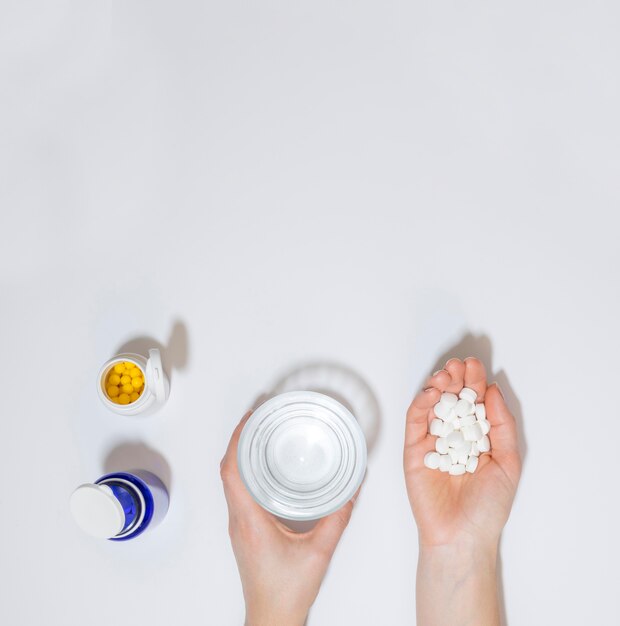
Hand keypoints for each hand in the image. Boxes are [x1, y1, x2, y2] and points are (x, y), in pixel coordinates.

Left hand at [221, 412, 359, 625]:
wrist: (271, 617)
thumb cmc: (286, 591)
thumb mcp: (319, 553)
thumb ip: (337, 520)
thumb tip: (351, 491)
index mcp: (250, 520)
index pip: (232, 471)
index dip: (236, 440)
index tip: (249, 420)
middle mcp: (239, 519)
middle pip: (228, 470)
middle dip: (238, 440)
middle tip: (257, 420)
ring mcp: (239, 524)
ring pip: (232, 481)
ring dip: (241, 456)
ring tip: (260, 437)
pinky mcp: (244, 529)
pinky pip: (239, 492)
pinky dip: (247, 472)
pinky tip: (264, 468)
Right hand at [404, 358, 520, 625]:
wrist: (463, 536)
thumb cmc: (488, 506)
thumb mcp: (508, 462)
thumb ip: (502, 426)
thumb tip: (493, 392)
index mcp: (476, 437)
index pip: (473, 403)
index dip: (474, 382)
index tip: (476, 365)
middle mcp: (453, 436)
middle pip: (451, 399)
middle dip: (455, 379)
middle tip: (459, 365)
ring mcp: (431, 441)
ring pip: (431, 405)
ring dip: (437, 385)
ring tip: (446, 374)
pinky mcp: (413, 450)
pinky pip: (414, 421)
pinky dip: (421, 403)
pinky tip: (432, 392)